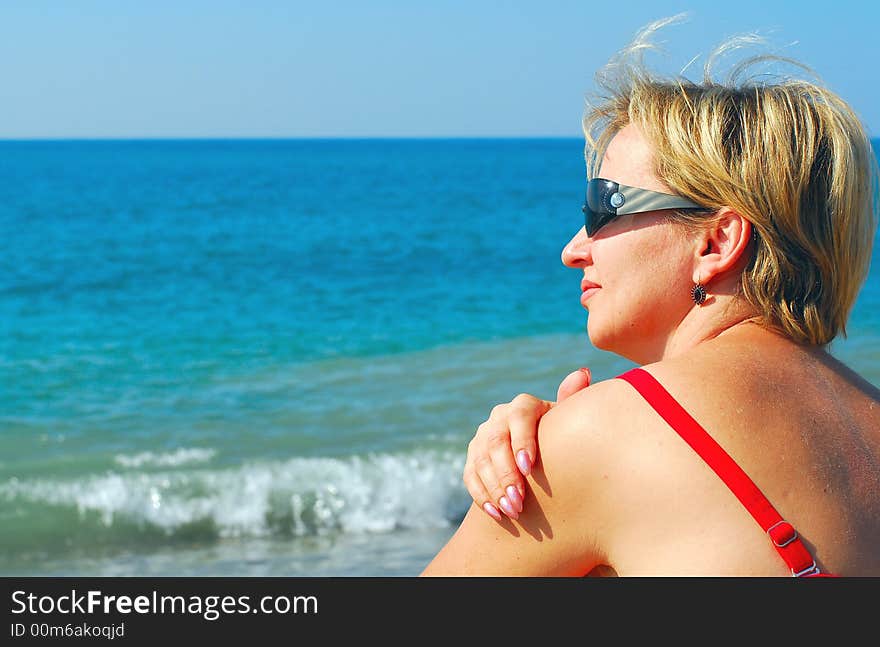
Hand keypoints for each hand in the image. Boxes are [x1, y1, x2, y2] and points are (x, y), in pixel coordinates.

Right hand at [463, 367, 591, 519]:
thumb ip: (571, 400)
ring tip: (511, 511)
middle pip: (496, 443)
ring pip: (481, 461)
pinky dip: (481, 495)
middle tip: (519, 502)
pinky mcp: (473, 456)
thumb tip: (583, 373)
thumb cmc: (562, 434)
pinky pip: (471, 475)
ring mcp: (483, 436)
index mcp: (524, 405)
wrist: (541, 450)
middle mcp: (499, 417)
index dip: (521, 441)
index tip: (528, 468)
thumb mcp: (568, 419)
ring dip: (494, 488)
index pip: (519, 417)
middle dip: (506, 474)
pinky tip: (496, 514)